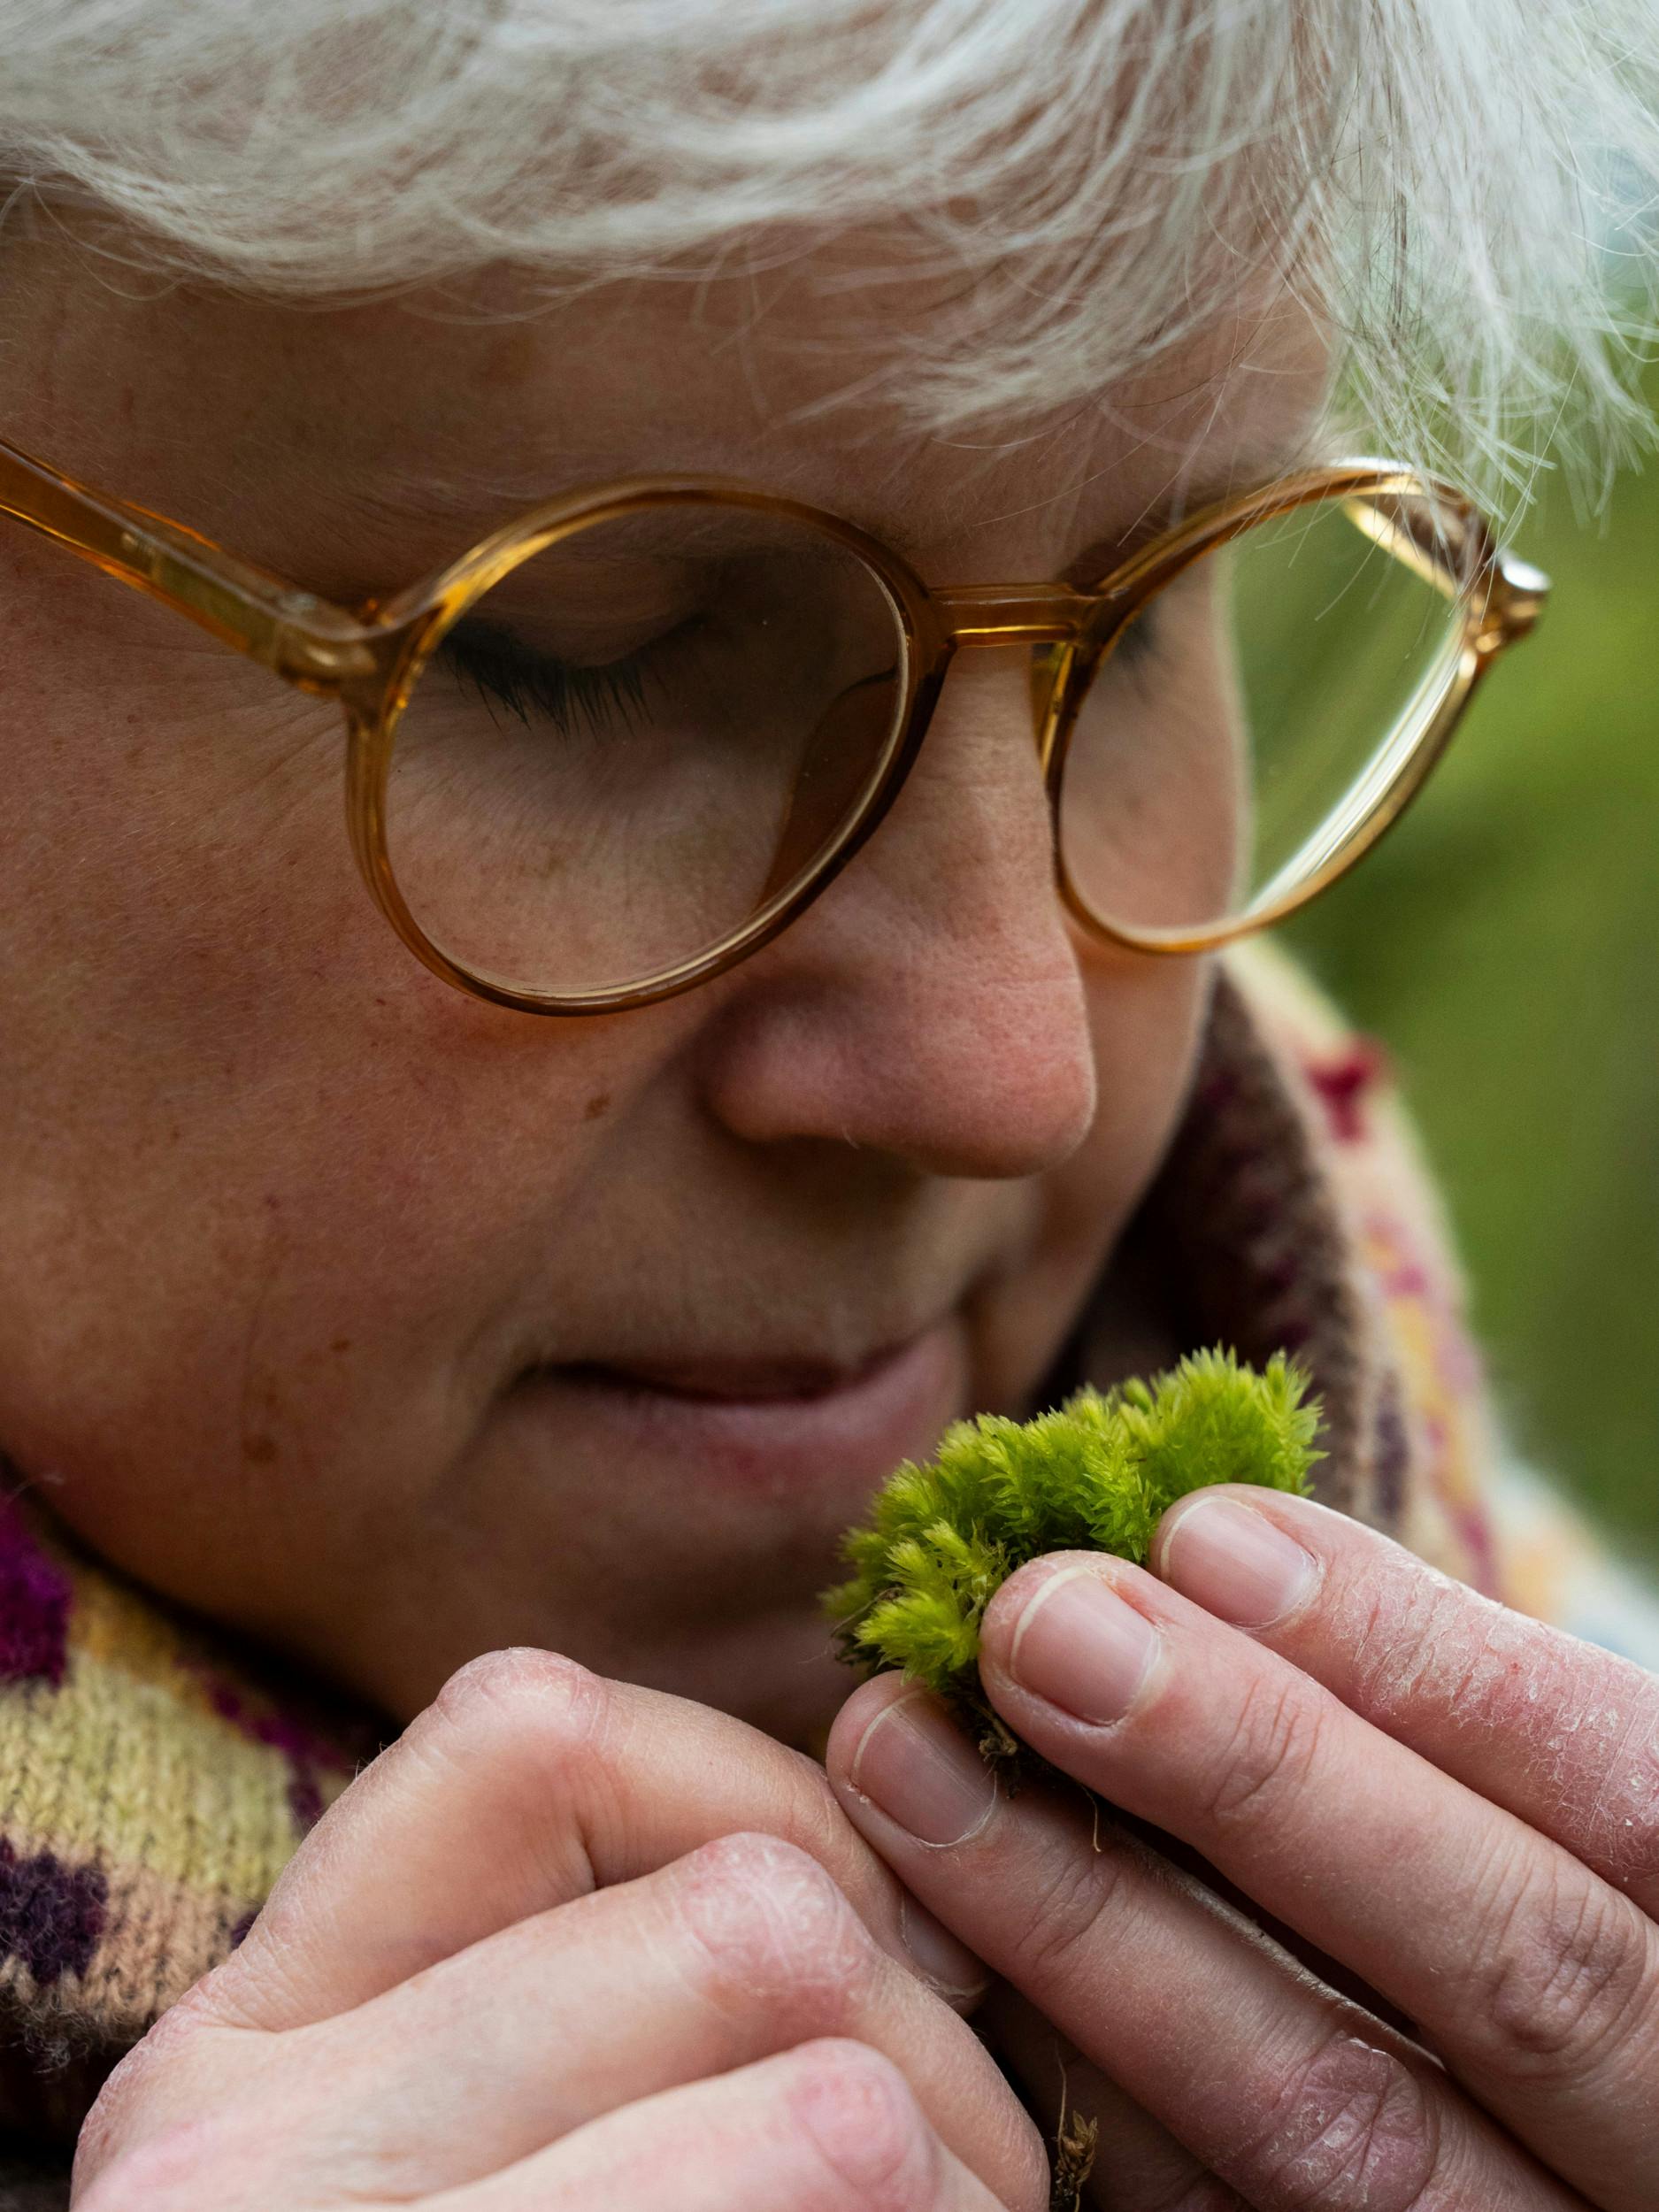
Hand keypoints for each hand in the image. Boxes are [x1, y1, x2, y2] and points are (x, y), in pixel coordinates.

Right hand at [74, 1649, 1046, 2211]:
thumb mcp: (500, 2128)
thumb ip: (622, 1959)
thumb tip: (902, 1787)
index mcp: (244, 2056)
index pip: (533, 1734)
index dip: (756, 1799)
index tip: (847, 1936)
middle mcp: (242, 2176)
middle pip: (750, 1921)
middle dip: (926, 2023)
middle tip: (946, 2159)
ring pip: (841, 2101)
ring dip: (970, 2181)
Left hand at [826, 1485, 1658, 2209]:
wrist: (1559, 2147)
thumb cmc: (1532, 1900)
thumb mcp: (1535, 1811)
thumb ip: (1428, 1724)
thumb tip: (1187, 1555)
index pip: (1621, 1800)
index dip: (1415, 1662)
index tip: (1200, 1533)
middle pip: (1504, 1966)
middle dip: (1254, 1774)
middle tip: (1032, 1621)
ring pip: (1343, 2132)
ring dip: (1102, 1928)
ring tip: (910, 1760)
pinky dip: (1085, 2088)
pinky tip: (947, 1949)